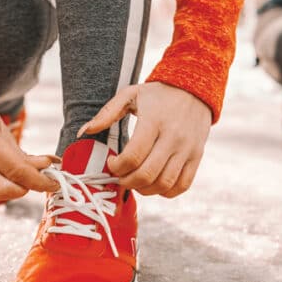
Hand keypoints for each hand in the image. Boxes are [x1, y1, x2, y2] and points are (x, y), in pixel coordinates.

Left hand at [78, 82, 210, 197]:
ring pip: (164, 184)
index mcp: (154, 121)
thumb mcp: (130, 95)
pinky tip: (154, 184)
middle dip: (127, 182)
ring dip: (145, 190)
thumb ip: (106, 113)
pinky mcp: (197, 156)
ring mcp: (187, 149)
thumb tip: (84, 132)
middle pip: (147, 175)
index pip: (133, 156)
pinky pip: (182, 185)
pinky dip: (166, 192)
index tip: (112, 163)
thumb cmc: (157, 94)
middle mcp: (173, 137)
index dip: (117, 167)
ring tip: (135, 181)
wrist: (194, 88)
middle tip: (120, 177)